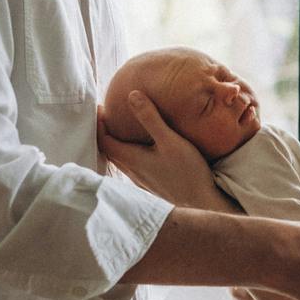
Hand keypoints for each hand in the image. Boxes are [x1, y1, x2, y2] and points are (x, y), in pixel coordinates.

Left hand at [97, 93, 222, 211]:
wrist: (201, 204)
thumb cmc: (187, 173)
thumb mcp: (169, 140)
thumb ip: (150, 118)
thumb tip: (132, 95)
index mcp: (131, 160)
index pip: (104, 140)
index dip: (99, 123)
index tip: (100, 107)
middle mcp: (131, 172)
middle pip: (110, 150)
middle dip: (106, 131)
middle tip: (108, 114)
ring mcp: (141, 180)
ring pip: (121, 159)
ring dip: (117, 143)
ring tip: (122, 128)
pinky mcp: (151, 184)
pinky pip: (133, 165)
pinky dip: (130, 152)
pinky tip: (142, 147)